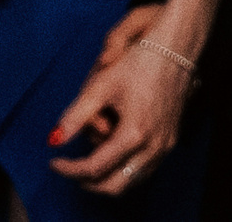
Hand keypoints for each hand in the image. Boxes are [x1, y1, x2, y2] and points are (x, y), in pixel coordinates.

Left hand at [49, 7, 190, 194]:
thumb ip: (75, 116)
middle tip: (70, 169)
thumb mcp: (102, 85)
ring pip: (132, 181)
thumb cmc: (141, 61)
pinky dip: (126, 169)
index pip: (93, 168)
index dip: (68, 169)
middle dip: (88, 182)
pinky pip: (146, 169)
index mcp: (135, 132)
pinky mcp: (171, 139)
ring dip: (108, 177)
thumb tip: (54, 138)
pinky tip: (113, 152)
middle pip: (114, 185)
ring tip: (89, 159)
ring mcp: (166, 144)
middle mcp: (153, 144)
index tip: (54, 161)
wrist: (177, 46)